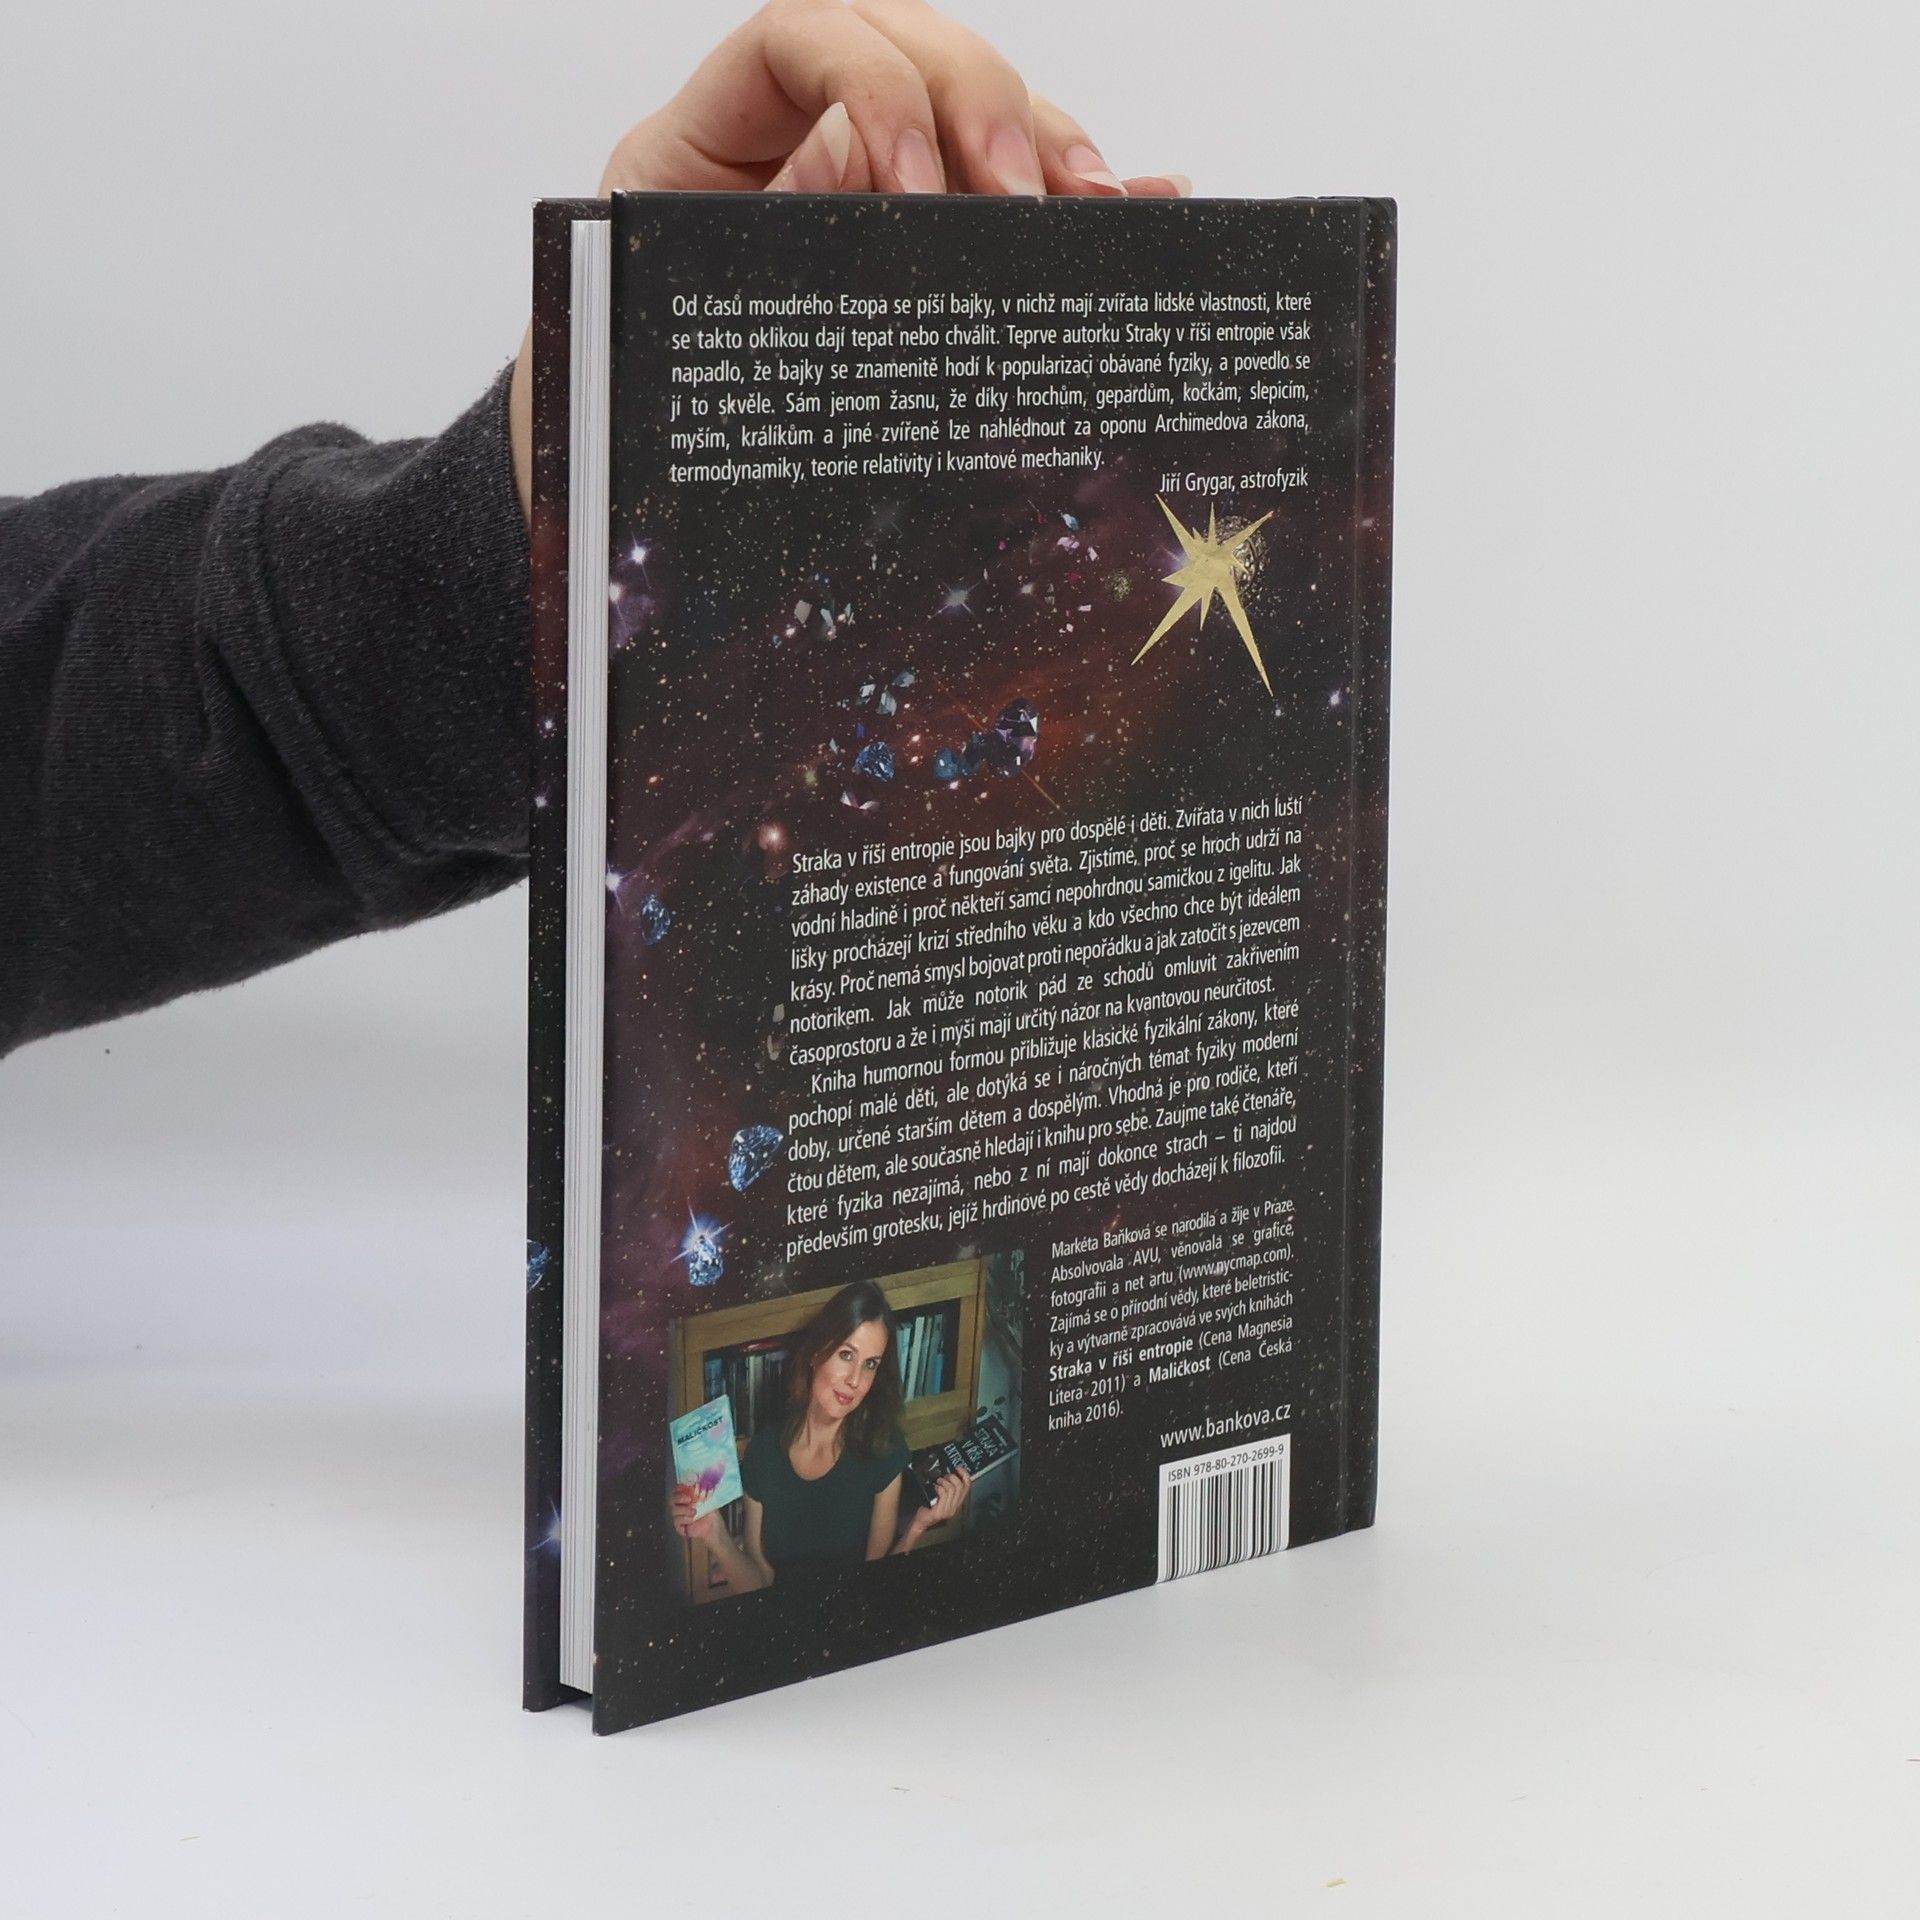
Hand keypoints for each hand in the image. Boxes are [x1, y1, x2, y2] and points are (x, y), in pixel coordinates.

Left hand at [509, 0, 1191, 515]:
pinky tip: (1140, 205)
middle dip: (983, 106)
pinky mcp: (921, 250)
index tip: (920, 185)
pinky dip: (1071, 200)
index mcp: (701, 151)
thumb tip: (871, 144)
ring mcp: (860, 194)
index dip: (874, 86)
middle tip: (1024, 201)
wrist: (623, 494)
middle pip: (909, 50)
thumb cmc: (630, 407)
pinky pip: (1001, 198)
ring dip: (1046, 145)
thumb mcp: (686, 323)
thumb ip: (776, 233)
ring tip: (1094, 208)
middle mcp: (785, 151)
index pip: (798, 42)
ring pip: (969, 113)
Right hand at [671, 1482, 719, 1542]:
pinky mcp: (678, 1526)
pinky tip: (692, 1519)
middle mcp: (680, 1506)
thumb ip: (703, 1491)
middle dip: (679, 1497)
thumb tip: (703, 1481)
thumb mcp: (708, 1499)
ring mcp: (678, 1516)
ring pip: (674, 1510)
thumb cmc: (710, 1513)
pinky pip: (677, 1521)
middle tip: (689, 1499)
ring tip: (694, 1511)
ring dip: (684, 1509)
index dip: (678, 1488)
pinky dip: (685, 1519)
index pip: (676, 1490)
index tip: (684, 1486)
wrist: (712, 1527)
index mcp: (686, 1497)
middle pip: (672, 1499)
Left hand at [906, 1463, 971, 1541]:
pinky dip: (939, 1488)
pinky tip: (934, 1488)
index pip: (967, 1486)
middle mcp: (955, 1507)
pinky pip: (943, 1494)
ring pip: (952, 1489)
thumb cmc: (929, 1508)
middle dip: (952, 1477)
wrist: (921, 1522)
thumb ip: (947, 1489)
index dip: (965, 1475)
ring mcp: (948, 1510)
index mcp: (957, 1503)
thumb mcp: (941, 1497)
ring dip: (944, 1482)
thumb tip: (949, 1474)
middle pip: (960, 1486)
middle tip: (944, 1477)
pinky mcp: (940, 1512)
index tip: (958, 1468)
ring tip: (938, 1482)